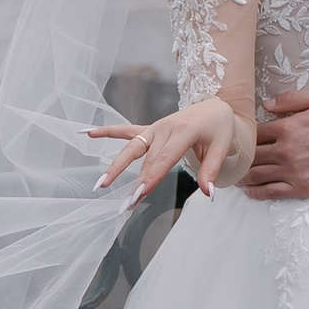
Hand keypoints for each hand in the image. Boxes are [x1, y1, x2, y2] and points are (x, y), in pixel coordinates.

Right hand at [87, 94, 241, 198]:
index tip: (139, 195)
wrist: (214, 105)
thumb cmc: (218, 127)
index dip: (151, 178)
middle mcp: (165, 128)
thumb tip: (209, 195)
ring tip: (101, 184)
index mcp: (183, 132)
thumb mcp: (221, 147)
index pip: (164, 159)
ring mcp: (155, 128)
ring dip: (116, 166)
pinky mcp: (149, 129)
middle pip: (146, 159)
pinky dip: (107, 131)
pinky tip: (87, 133)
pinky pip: (125, 130)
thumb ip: (210, 171)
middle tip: (124, 204)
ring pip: (131, 148)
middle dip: (134, 183)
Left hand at [246, 89, 308, 199]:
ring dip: (242, 177)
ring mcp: (292, 171)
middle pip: (251, 156)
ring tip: (236, 177)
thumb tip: (266, 105)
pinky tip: (249, 191)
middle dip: (239, 159)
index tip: (239, 141)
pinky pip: (270, 192)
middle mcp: (285, 150)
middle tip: (230, 161)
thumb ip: (291, 99)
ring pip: (256, 175)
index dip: (244, 137)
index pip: (255, 133)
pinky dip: (256, 192)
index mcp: (288, 127)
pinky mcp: (300, 188)